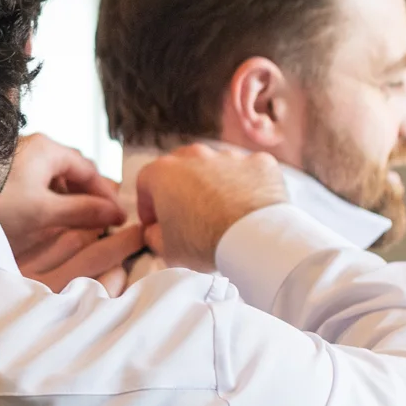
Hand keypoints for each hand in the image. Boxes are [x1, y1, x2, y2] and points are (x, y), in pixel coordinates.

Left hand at [0, 134, 131, 291]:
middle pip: (71, 171)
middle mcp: (32, 147)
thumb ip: (82, 212)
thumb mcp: (44, 211)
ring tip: (77, 223)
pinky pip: (36, 183)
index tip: (117, 217)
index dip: (105, 194)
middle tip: (101, 221)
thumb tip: (115, 213)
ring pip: (53, 178)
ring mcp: (15, 159)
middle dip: (88, 196)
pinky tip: (49, 218)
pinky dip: (49, 199)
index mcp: (47, 148)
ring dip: (68, 199)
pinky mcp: (1, 173)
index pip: (88, 169)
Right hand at [134, 143, 287, 269]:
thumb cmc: (205, 243)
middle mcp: (195, 156)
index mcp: (164, 173)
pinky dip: (247, 185)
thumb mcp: (168, 250)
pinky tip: (248, 206)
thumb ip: (154, 236)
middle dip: (181, 189)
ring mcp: (229, 155)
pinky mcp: (259, 162)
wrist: (255, 238)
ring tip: (223, 213)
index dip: (148, 204)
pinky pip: (248, 171)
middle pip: (181, 168)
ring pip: (216, 167)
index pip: (146, 182)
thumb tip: (155, 232)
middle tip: (188, 215)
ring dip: (215, 184)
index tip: (155, 221)